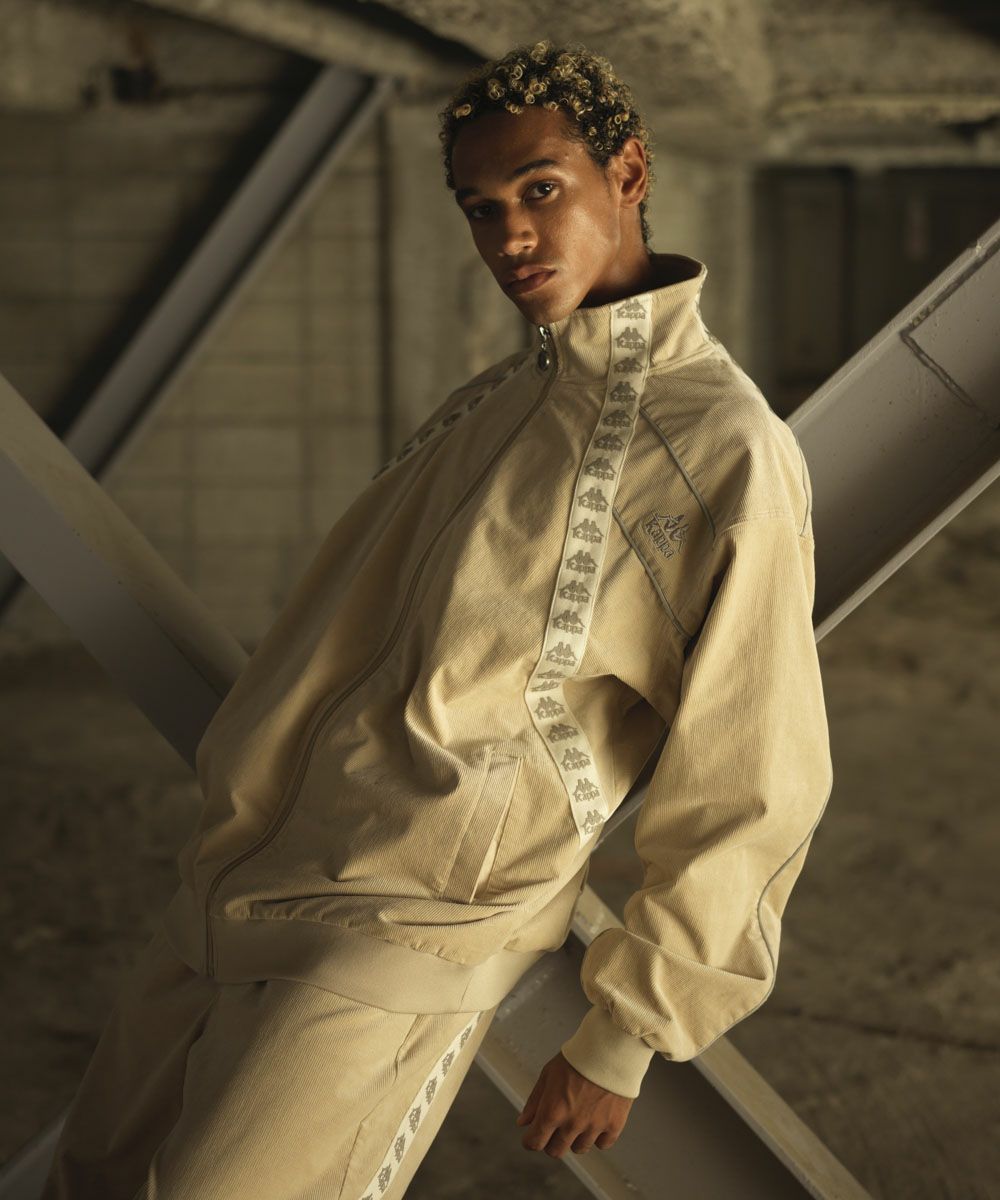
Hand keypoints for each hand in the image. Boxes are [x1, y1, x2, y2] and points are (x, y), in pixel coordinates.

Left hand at [515, 1051, 633, 1157]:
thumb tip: (523, 1123)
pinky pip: (603, 1144)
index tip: (532, 1135)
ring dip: (575, 1138)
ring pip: (579, 1149)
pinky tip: (596, 1120)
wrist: (609, 1049)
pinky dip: (598, 1136)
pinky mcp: (614, 1125)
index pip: (535, 1143)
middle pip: (556, 1151)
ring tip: (578, 1118)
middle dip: (551, 1141)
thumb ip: (535, 1101)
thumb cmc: (576, 1059)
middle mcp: (572, 1124)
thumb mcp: (548, 1074)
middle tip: (555, 1127)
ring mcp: (594, 1127)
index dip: (530, 1140)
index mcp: (552, 1111)